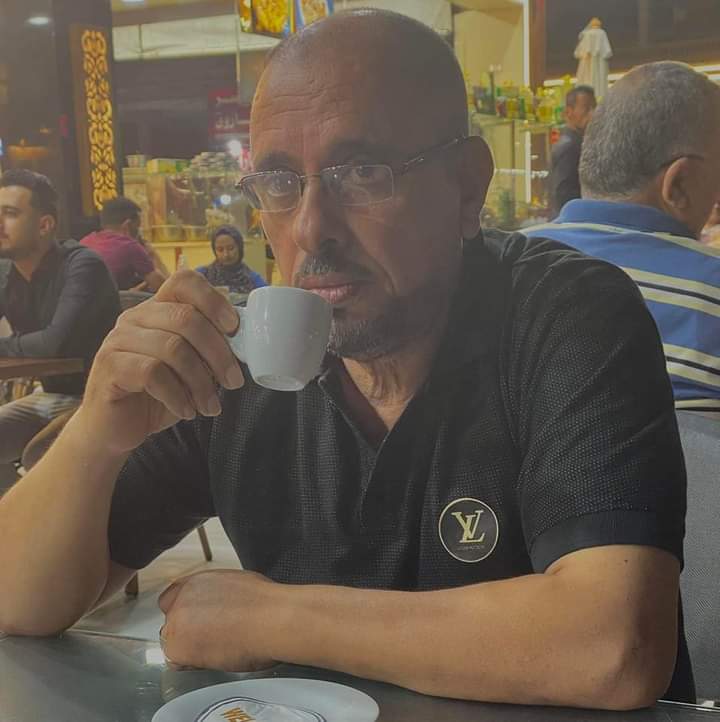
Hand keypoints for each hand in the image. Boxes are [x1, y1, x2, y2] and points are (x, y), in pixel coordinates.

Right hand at [78, 270, 243, 454]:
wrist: (115, 429)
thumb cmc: (157, 395)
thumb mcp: (191, 368)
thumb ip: (208, 350)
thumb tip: (244, 344)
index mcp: (157, 309)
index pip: (185, 282)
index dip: (214, 300)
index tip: (234, 328)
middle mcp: (135, 317)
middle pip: (186, 318)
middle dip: (218, 353)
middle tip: (233, 382)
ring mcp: (118, 340)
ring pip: (173, 349)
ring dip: (201, 383)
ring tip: (210, 406)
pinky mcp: (109, 366)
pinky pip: (153, 374)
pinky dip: (177, 396)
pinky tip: (186, 411)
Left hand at [158, 569, 278, 671]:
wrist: (270, 618)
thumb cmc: (265, 604)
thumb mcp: (237, 584)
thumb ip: (217, 593)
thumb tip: (219, 605)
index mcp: (197, 580)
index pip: (174, 597)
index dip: (185, 611)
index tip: (196, 621)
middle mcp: (182, 597)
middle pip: (172, 619)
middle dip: (187, 629)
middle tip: (210, 637)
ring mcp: (177, 621)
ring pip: (172, 641)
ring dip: (189, 646)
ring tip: (218, 648)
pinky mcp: (177, 646)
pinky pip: (176, 661)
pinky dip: (192, 663)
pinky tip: (214, 657)